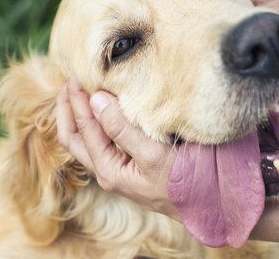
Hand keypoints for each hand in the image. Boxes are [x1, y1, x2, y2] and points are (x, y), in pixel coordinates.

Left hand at [56, 79, 178, 218]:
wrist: (211, 203)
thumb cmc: (185, 182)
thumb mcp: (153, 155)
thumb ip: (122, 129)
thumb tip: (96, 100)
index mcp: (109, 170)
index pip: (84, 129)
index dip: (77, 101)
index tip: (77, 74)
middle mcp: (109, 170)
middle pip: (74, 137)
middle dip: (67, 109)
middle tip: (69, 80)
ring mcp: (121, 168)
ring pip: (88, 139)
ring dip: (81, 115)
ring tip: (81, 90)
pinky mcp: (134, 163)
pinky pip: (106, 140)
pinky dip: (99, 121)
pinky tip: (107, 107)